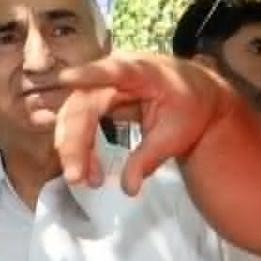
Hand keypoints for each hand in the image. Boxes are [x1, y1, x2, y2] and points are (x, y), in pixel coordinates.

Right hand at [53, 53, 230, 192]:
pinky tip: (87, 170)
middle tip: (75, 177)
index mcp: (144, 73)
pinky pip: (80, 121)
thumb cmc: (188, 109)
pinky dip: (80, 147)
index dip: (90, 74)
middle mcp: (116, 73)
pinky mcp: (97, 98)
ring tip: (82, 179)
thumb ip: (149, 159)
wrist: (194, 97)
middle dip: (74, 141)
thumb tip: (128, 189)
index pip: (115, 71)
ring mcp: (103, 84)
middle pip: (84, 103)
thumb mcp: (176, 136)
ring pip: (75, 113)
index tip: (66, 78)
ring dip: (73, 148)